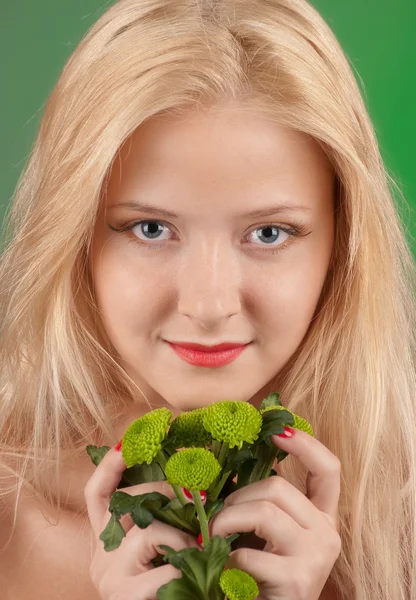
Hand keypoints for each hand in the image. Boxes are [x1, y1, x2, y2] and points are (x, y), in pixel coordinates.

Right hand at [84, 446, 200, 599]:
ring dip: (183, 533)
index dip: (109, 466)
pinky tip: (200, 579)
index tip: (127, 441)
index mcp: (108, 543)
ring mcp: (110, 577)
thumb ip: (168, 521)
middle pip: (127, 503)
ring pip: (148, 531)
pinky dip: (189, 568)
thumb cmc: (173, 590)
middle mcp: (100, 557)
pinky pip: (166, 567)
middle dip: (166, 492)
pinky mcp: (126, 597)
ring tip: (202, 548)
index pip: (97, 495)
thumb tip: (198, 483)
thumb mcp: (165, 551)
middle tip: (199, 494)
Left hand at [209, 428, 341, 599]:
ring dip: (227, 520)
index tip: (280, 430)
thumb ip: (259, 500)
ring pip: (264, 511)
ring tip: (212, 536)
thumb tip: (226, 465)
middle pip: (279, 487)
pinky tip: (224, 570)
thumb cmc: (260, 574)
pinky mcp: (298, 579)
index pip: (328, 469)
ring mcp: (316, 556)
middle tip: (218, 517)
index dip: (306, 445)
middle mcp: (327, 533)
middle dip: (238, 496)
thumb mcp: (265, 533)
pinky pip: (249, 552)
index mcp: (320, 517)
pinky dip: (226, 558)